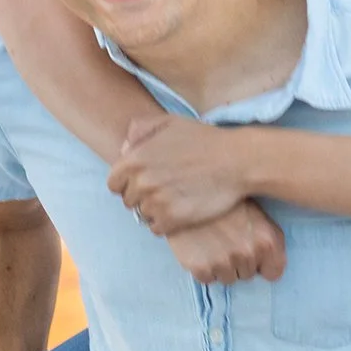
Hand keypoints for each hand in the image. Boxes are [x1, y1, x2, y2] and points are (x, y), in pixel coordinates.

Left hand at [108, 115, 252, 233]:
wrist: (236, 161)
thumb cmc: (204, 140)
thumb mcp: (169, 122)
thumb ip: (140, 129)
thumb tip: (126, 148)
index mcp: (135, 159)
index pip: (114, 183)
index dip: (128, 184)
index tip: (144, 183)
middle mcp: (141, 182)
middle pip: (128, 201)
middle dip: (142, 197)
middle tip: (164, 191)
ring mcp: (156, 201)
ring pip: (143, 215)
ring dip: (155, 210)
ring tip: (174, 200)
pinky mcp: (173, 218)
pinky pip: (157, 228)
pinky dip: (166, 223)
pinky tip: (180, 212)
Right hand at [164, 202, 286, 284]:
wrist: (187, 188)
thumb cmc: (225, 199)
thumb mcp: (257, 212)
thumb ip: (267, 239)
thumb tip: (270, 263)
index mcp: (266, 240)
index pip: (274, 272)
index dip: (263, 263)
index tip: (252, 253)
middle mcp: (248, 253)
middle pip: (248, 275)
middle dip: (239, 262)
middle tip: (226, 239)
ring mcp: (224, 262)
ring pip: (228, 278)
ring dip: (221, 266)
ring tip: (212, 242)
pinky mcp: (201, 267)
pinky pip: (207, 279)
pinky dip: (203, 267)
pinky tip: (200, 247)